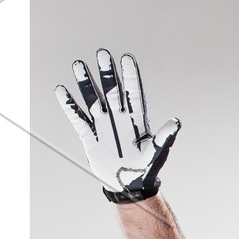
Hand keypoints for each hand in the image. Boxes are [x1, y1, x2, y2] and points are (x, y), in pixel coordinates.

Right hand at [55, 49, 179, 202]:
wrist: (129, 185)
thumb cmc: (147, 168)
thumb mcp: (157, 153)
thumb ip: (164, 137)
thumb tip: (176, 122)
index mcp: (137, 121)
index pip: (133, 93)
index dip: (130, 76)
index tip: (126, 58)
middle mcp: (120, 119)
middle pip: (112, 91)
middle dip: (107, 73)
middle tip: (102, 53)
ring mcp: (104, 126)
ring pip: (93, 99)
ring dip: (86, 84)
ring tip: (79, 65)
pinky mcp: (90, 136)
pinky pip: (78, 118)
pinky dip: (70, 106)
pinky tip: (62, 91)